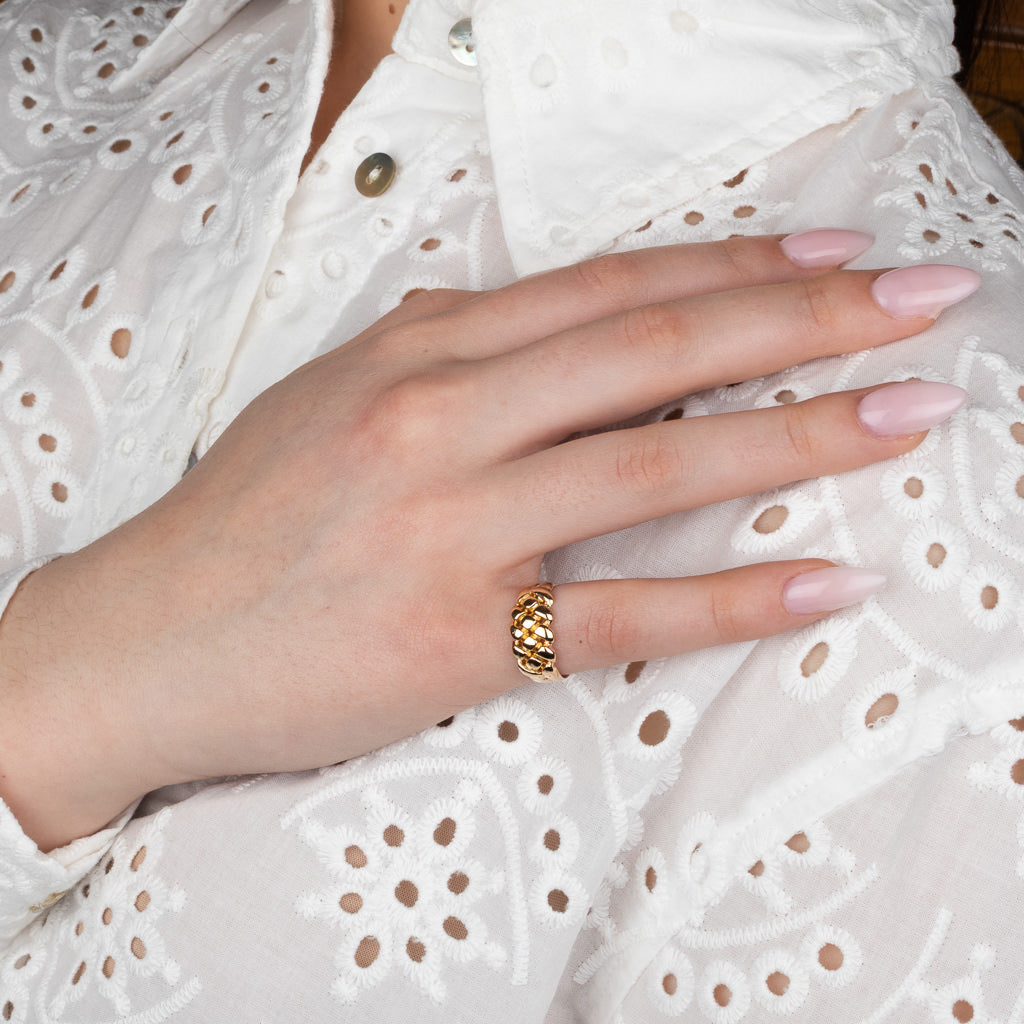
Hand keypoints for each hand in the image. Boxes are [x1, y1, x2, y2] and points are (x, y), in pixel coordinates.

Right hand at [0, 232, 976, 849]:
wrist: (145, 639)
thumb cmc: (239, 521)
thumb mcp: (330, 396)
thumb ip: (434, 352)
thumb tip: (510, 313)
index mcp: (417, 351)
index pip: (610, 290)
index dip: (735, 268)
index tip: (832, 262)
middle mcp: (443, 418)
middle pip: (657, 351)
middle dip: (805, 322)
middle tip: (917, 306)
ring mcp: (454, 526)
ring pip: (658, 466)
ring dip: (799, 434)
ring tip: (904, 414)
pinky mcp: (459, 635)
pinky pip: (624, 615)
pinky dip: (736, 600)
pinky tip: (825, 583)